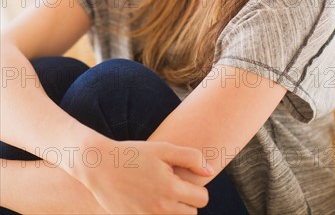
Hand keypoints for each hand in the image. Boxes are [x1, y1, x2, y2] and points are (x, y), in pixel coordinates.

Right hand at [73, 137, 211, 213]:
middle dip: (187, 202)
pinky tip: (150, 202)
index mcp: (171, 189)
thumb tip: (210, 171)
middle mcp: (161, 208)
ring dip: (174, 211)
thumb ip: (191, 158)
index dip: (197, 188)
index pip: (202, 199)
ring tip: (162, 195)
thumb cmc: (133, 154)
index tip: (184, 180)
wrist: (100, 166)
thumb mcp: (163, 149)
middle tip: (173, 187)